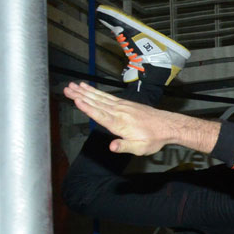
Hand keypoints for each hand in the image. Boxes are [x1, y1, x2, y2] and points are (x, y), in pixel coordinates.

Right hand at [62, 81, 221, 155]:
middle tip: (66, 88)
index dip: (88, 108)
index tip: (76, 99)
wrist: (167, 125)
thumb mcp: (140, 148)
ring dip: (85, 91)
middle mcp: (119, 112)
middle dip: (81, 96)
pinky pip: (107, 96)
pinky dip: (96, 91)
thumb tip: (111, 147)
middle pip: (96, 103)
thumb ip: (124, 146)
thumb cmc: (153, 138)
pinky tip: (88, 87)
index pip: (101, 115)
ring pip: (100, 97)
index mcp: (120, 124)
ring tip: (72, 85)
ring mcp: (122, 106)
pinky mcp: (124, 103)